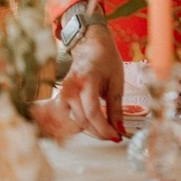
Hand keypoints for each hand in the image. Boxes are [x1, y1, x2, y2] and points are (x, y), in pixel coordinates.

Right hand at [60, 23, 123, 141]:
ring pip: (74, 122)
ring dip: (91, 130)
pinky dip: (78, 125)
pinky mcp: (60, 97)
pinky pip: (67, 118)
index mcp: (86, 80)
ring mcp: (63, 93)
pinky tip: (91, 125)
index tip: (117, 136)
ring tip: (106, 129)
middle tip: (115, 135)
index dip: (104, 128)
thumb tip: (119, 128)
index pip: (92, 112)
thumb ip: (116, 105)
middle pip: (83, 120)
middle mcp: (71, 88)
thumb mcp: (116, 79)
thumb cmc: (106, 58)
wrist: (89, 44)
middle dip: (100, 132)